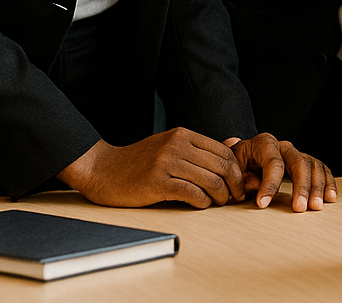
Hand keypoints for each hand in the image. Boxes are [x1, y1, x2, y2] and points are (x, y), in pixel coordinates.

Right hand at [58, 129, 245, 207]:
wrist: (102, 169)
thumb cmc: (138, 161)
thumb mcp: (169, 145)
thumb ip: (197, 148)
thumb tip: (232, 145)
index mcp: (183, 135)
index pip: (223, 151)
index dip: (237, 169)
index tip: (239, 183)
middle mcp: (177, 145)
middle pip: (222, 166)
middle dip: (234, 184)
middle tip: (235, 196)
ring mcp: (166, 163)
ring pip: (210, 181)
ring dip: (221, 196)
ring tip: (219, 203)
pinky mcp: (157, 182)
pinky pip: (192, 193)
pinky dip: (202, 202)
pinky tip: (201, 205)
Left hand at [224, 134, 336, 210]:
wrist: (242, 160)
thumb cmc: (237, 166)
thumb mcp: (233, 170)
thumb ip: (241, 177)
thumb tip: (255, 184)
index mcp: (264, 143)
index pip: (273, 162)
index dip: (269, 184)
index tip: (263, 204)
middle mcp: (284, 146)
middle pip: (300, 162)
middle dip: (301, 186)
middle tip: (299, 208)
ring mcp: (297, 154)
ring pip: (314, 167)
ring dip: (317, 188)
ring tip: (315, 207)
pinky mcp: (307, 165)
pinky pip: (322, 171)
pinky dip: (328, 184)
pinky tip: (330, 198)